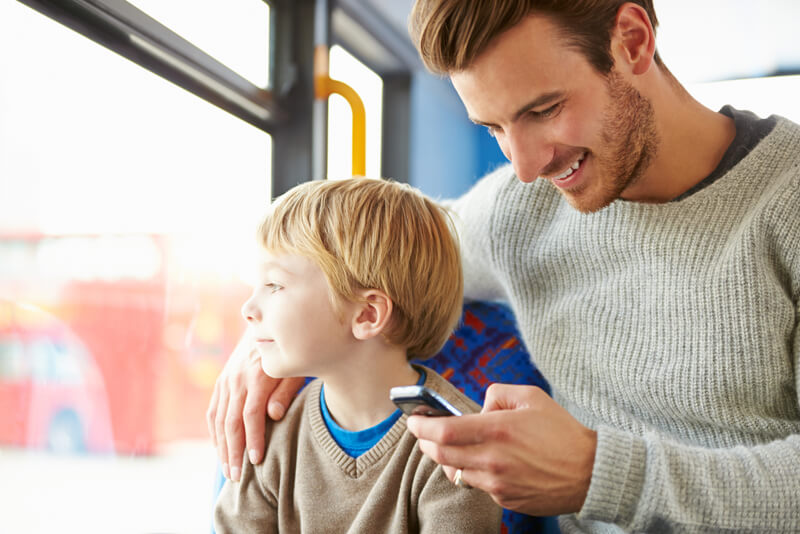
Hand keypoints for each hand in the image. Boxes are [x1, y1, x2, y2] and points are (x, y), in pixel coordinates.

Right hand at [206, 335, 304, 481]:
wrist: (266, 329)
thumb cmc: (288, 353)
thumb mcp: (294, 369)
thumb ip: (284, 393)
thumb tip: (273, 415)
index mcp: (256, 377)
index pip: (251, 415)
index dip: (252, 439)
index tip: (256, 461)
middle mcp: (237, 380)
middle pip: (231, 422)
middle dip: (233, 452)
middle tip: (237, 476)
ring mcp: (226, 381)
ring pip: (218, 420)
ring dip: (221, 447)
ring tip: (228, 470)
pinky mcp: (221, 382)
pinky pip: (213, 411)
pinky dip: (215, 432)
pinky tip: (220, 449)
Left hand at [406, 383, 596, 515]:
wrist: (589, 473)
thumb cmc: (561, 432)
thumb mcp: (531, 396)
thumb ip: (497, 393)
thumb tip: (479, 406)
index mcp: (497, 430)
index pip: (443, 431)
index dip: (421, 426)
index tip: (413, 419)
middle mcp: (492, 459)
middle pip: (440, 454)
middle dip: (424, 442)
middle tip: (422, 432)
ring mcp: (497, 484)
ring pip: (455, 471)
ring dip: (446, 458)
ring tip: (451, 445)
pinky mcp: (504, 500)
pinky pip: (477, 484)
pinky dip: (472, 472)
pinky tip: (483, 461)